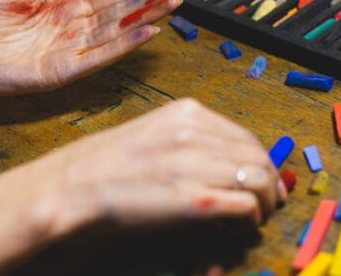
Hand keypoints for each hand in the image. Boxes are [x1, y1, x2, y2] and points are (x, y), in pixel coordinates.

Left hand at [0, 0, 192, 102]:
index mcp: (66, 10)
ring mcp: (67, 54)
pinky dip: (121, 47)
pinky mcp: (56, 74)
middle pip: (122, 14)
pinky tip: (145, 34)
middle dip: (154, 1)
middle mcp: (72, 32)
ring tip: (173, 6)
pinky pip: (95, 59)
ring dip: (145, 21)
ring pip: (115, 35)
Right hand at [37, 99, 286, 234]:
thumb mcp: (149, 135)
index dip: (260, 162)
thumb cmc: (101, 166)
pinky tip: (237, 227)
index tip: (261, 181)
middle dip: (269, 183)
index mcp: (186, 112)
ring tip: (253, 218)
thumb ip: (186, 141)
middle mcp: (197, 133)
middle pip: (259, 156)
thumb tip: (221, 161)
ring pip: (260, 179)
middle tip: (266, 204)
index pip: (245, 135)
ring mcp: (197, 165)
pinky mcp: (197, 200)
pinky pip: (246, 206)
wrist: (72, 188)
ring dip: (264, 202)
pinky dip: (250, 219)